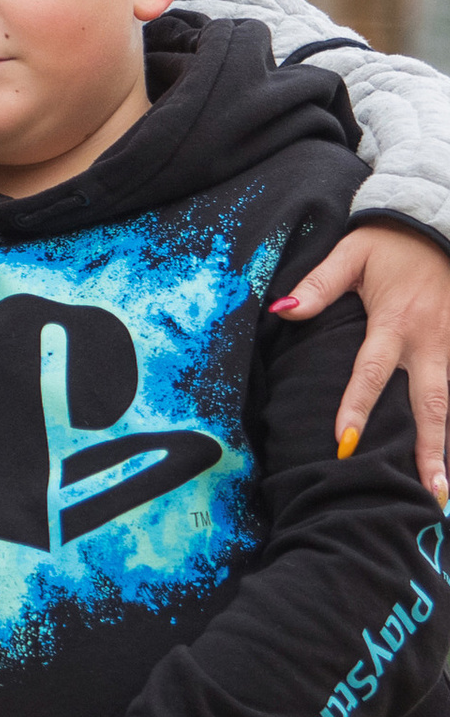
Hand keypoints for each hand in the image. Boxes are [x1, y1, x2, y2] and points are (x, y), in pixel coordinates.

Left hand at [269, 223, 449, 499]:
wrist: (445, 224)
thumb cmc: (392, 243)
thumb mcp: (353, 253)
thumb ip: (319, 284)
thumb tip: (283, 310)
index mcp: (397, 321)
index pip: (372, 372)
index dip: (357, 408)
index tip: (345, 444)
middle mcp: (431, 341)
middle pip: (430, 403)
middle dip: (428, 448)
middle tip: (430, 492)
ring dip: (447, 445)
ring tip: (443, 490)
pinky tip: (449, 457)